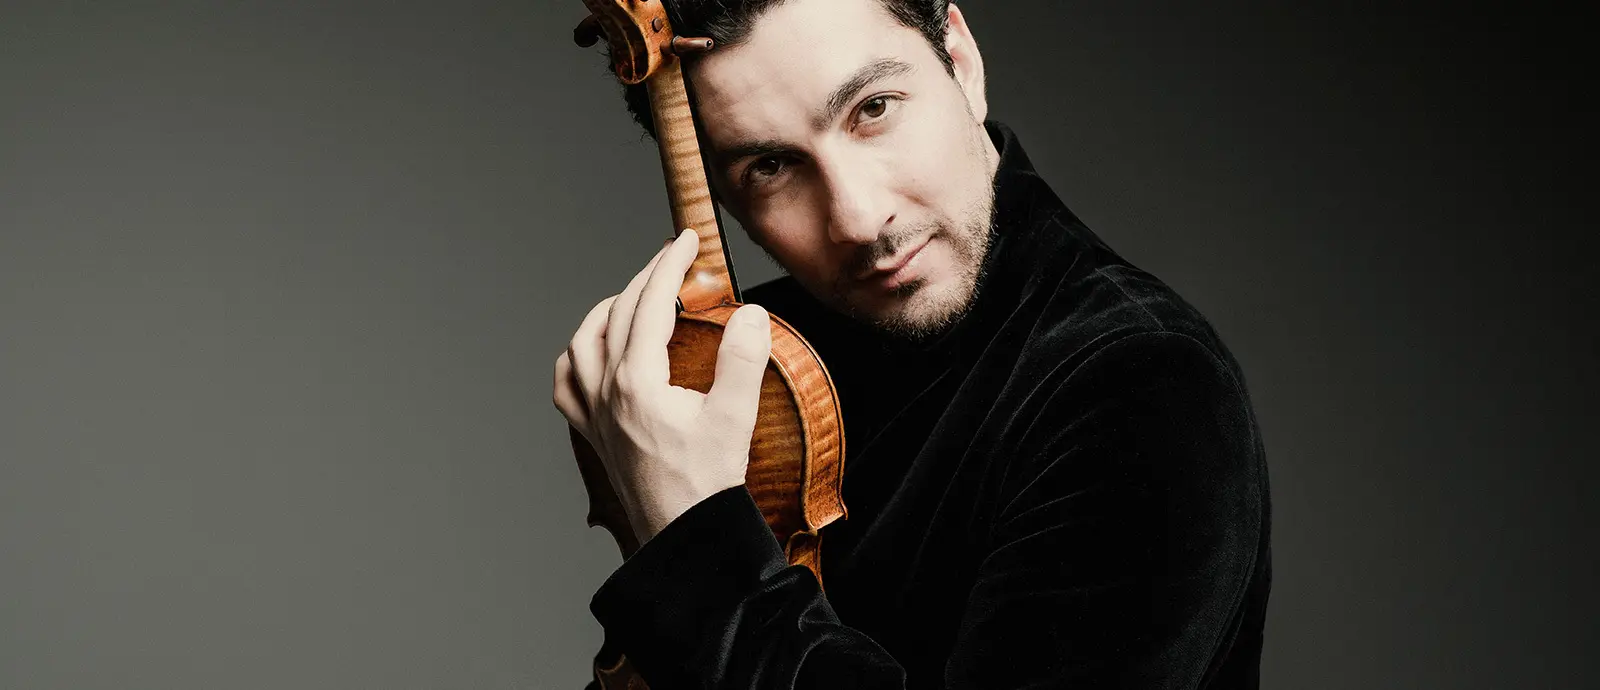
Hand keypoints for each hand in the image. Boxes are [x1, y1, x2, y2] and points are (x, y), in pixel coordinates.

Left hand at [553, 229, 771, 544]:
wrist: (682, 538)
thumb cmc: (707, 484)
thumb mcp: (736, 417)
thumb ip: (743, 358)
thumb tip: (749, 312)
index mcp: (636, 381)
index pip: (650, 303)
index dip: (669, 264)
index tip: (688, 241)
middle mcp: (605, 392)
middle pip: (617, 314)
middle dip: (645, 278)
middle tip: (673, 260)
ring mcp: (593, 415)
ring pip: (582, 343)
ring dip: (606, 310)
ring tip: (632, 296)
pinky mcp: (594, 435)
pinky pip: (567, 385)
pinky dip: (577, 357)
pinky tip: (593, 354)